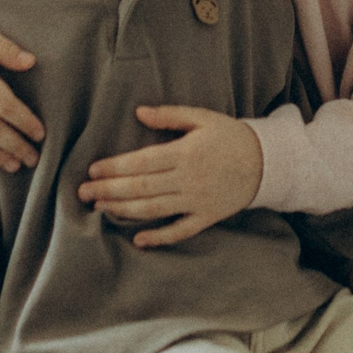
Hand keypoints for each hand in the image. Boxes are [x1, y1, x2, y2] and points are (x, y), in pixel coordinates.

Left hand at [79, 107, 263, 246]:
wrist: (268, 162)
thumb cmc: (231, 136)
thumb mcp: (203, 118)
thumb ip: (170, 115)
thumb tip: (138, 112)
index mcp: (185, 153)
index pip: (141, 162)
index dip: (114, 167)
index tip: (93, 170)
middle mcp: (188, 179)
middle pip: (141, 187)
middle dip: (109, 190)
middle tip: (83, 193)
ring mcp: (197, 201)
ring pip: (154, 209)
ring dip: (124, 210)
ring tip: (100, 208)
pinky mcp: (207, 217)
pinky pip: (181, 231)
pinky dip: (160, 237)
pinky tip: (139, 239)